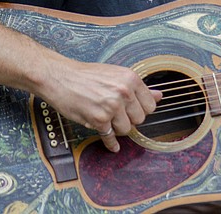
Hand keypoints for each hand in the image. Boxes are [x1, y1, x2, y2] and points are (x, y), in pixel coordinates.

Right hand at [39, 59, 162, 151]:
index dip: (141, 109)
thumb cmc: (86, 76)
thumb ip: (138, 88)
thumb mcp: (115, 75)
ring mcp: (111, 106)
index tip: (133, 110)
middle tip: (118, 115)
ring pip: (126, 129)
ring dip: (117, 128)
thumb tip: (159, 96)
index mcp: (130, 79)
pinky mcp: (98, 119)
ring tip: (108, 120)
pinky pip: (110, 138)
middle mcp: (123, 92)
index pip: (150, 105)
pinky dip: (111, 143)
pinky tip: (112, 145)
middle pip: (140, 119)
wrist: (60, 77)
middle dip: (129, 119)